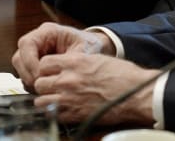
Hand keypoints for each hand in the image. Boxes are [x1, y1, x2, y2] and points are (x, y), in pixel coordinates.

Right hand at [12, 23, 112, 88]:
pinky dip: (31, 82)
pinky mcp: (36, 62)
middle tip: (38, 85)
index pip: (27, 44)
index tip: (38, 75)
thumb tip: (57, 73)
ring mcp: (36, 51)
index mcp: (48, 32)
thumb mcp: (83, 51)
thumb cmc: (89, 45)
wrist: (94, 47)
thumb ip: (69, 60)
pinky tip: (43, 88)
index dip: (29, 61)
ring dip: (28, 79)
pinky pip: (26, 73)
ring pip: (20, 66)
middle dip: (27, 73)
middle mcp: (39, 40)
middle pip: (19, 56)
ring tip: (41, 88)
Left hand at [34, 52, 158, 125]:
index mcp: (74, 62)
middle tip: (52, 86)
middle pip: (39, 82)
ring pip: (40, 100)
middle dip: (44, 84)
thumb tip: (65, 65)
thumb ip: (77, 62)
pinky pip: (52, 115)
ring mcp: (69, 98)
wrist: (135, 93)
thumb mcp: (97, 59)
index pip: (43, 63)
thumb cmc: (122, 75)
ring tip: (54, 99)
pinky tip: (62, 109)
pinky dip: (54, 113)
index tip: (50, 72)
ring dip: (46, 99)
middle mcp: (68, 79)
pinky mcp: (74, 114)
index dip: (46, 69)